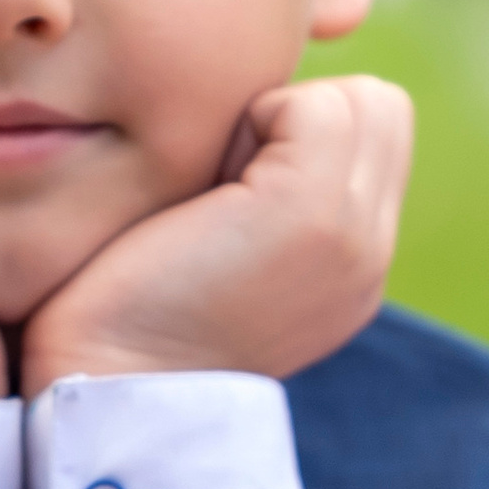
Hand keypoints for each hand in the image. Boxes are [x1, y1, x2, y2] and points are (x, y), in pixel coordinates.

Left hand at [21, 76, 413, 390]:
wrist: (109, 388)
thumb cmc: (126, 312)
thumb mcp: (226, 245)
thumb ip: (263, 187)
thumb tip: (260, 111)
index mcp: (355, 262)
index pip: (379, 130)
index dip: (300, 128)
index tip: (229, 189)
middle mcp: (373, 251)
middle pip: (379, 106)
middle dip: (298, 114)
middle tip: (224, 182)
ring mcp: (354, 235)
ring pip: (356, 100)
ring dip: (273, 118)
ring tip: (218, 190)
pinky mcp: (312, 215)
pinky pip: (314, 104)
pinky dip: (250, 120)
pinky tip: (206, 192)